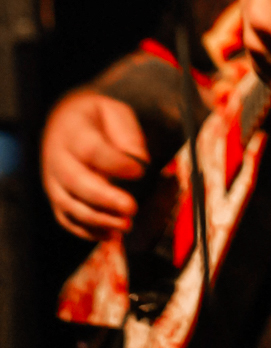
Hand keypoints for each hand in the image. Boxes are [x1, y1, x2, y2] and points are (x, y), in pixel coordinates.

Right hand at [42, 92, 149, 238]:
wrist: (64, 122)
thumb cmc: (97, 118)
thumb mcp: (114, 112)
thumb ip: (127, 134)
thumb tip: (141, 162)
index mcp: (72, 131)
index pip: (91, 149)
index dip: (115, 163)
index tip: (140, 171)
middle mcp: (57, 158)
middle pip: (77, 182)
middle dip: (106, 198)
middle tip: (132, 208)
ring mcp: (52, 182)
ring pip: (70, 205)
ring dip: (98, 219)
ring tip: (126, 225)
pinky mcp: (55, 199)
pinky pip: (66, 220)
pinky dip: (87, 231)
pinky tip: (110, 234)